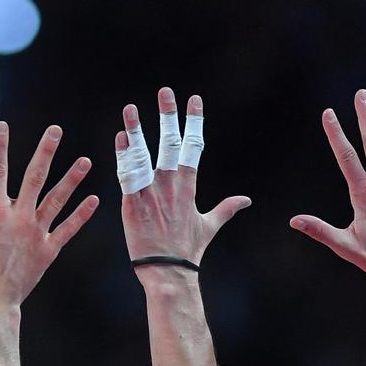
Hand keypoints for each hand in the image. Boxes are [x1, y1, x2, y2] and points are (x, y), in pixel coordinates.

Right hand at [0, 121, 96, 304]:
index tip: (3, 125)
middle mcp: (18, 217)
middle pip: (34, 178)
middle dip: (45, 152)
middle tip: (55, 130)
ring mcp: (36, 233)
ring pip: (56, 200)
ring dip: (71, 179)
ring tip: (85, 161)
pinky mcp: (48, 250)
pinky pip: (67, 230)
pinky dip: (80, 215)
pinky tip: (94, 199)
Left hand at [116, 90, 249, 269]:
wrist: (168, 273)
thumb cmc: (188, 252)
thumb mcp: (209, 226)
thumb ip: (226, 208)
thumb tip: (246, 199)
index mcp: (188, 188)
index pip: (193, 147)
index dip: (194, 122)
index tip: (194, 100)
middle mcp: (170, 187)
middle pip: (170, 144)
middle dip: (168, 116)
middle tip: (165, 91)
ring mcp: (151, 195)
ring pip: (143, 156)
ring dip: (137, 130)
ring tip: (130, 108)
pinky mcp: (132, 206)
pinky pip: (126, 176)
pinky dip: (123, 156)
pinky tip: (120, 138)